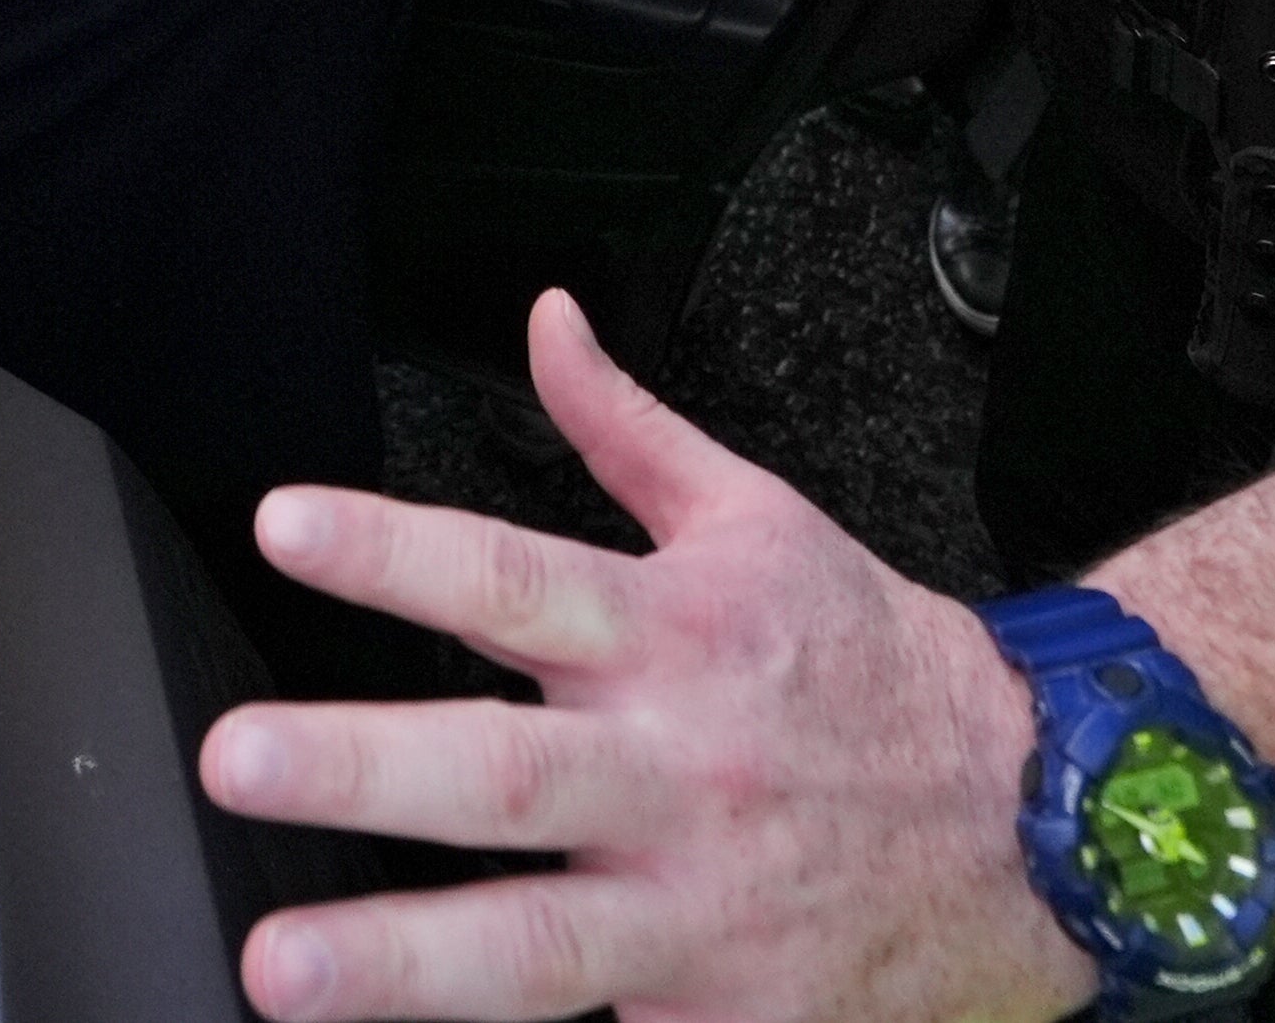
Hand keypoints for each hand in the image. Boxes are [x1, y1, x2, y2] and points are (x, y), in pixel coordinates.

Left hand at [201, 293, 1088, 1022]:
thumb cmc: (875, 666)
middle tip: (235, 761)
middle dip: (361, 768)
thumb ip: (624, 428)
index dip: (394, 547)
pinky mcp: (725, 1020)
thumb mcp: (759, 519)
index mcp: (676, 635)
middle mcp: (677, 771)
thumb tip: (546, 322)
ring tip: (280, 968)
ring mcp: (699, 910)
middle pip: (504, 771)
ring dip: (398, 960)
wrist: (1039, 818)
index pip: (513, 574)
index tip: (284, 524)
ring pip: (536, 944)